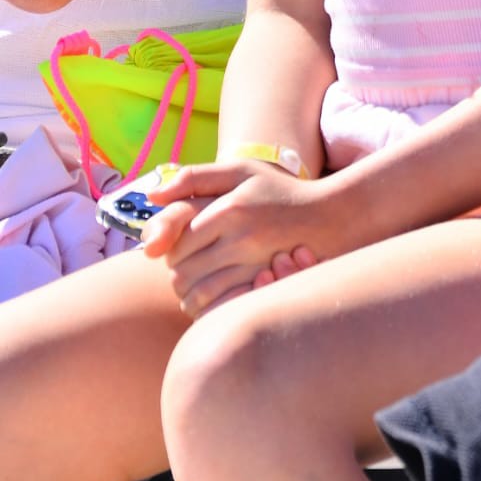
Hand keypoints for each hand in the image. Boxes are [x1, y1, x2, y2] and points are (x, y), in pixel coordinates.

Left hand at [142, 160, 323, 317]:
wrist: (327, 218)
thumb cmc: (277, 190)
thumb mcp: (240, 171)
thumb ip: (194, 177)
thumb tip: (153, 195)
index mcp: (229, 209)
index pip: (176, 240)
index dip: (170, 245)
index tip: (181, 242)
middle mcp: (241, 239)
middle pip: (181, 271)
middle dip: (177, 270)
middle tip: (188, 263)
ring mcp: (253, 267)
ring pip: (195, 295)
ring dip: (188, 292)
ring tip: (197, 281)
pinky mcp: (262, 287)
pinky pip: (217, 309)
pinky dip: (206, 308)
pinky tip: (213, 296)